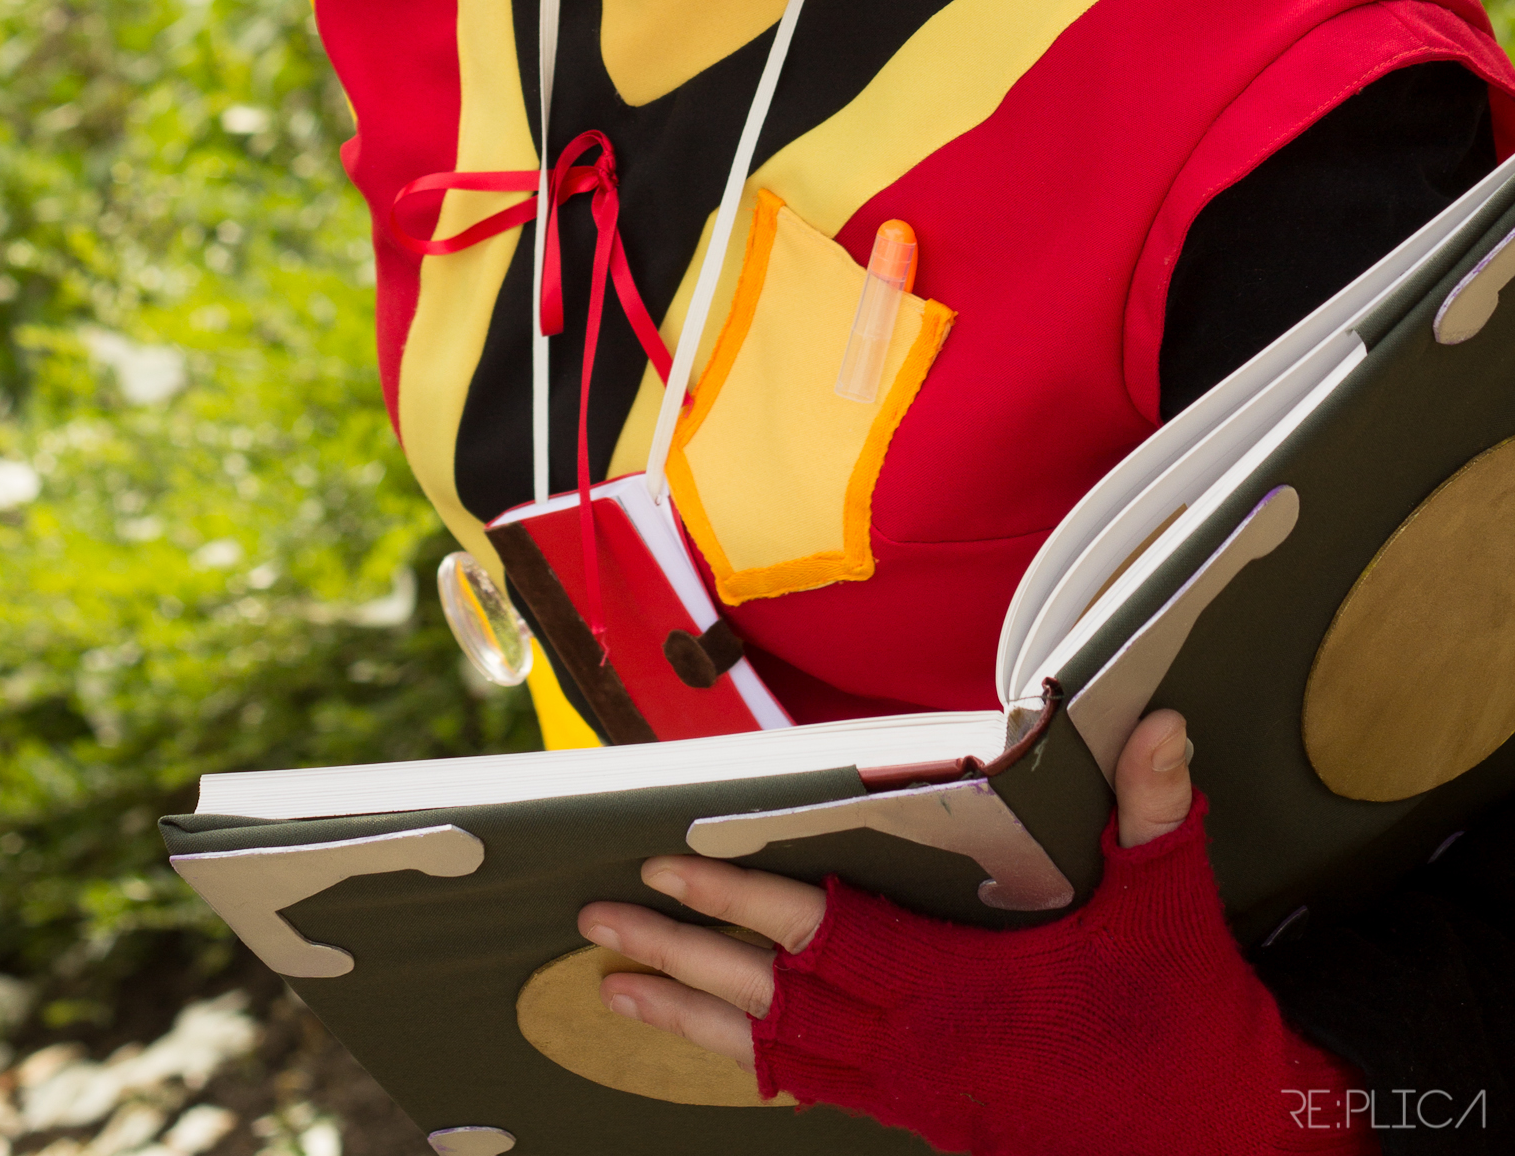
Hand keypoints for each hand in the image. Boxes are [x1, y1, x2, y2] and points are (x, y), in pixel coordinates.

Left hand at [578, 706, 1196, 1065]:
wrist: (1234, 1154)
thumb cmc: (1193, 1035)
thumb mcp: (1174, 915)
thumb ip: (1153, 815)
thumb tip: (1157, 722)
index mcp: (965, 995)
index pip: (826, 935)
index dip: (745, 897)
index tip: (672, 863)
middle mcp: (926, 1053)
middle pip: (776, 1001)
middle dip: (682, 958)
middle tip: (601, 924)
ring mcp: (924, 1099)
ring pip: (784, 1058)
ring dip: (697, 1021)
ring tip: (618, 992)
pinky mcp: (939, 1125)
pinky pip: (825, 1091)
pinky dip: (766, 1065)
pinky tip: (728, 1048)